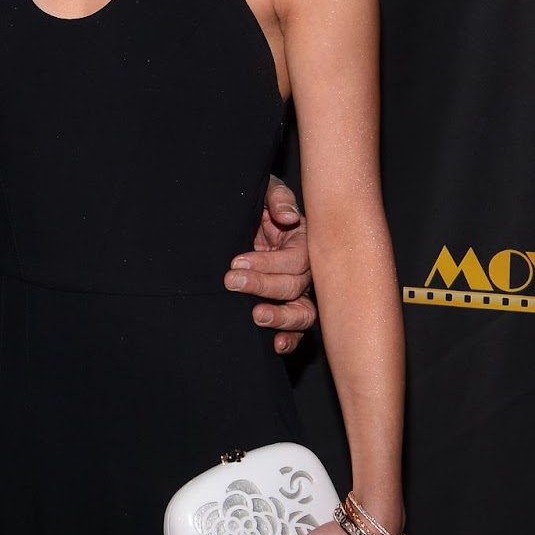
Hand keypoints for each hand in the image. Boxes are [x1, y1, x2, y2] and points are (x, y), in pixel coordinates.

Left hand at [224, 175, 316, 353]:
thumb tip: (287, 216)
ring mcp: (294, 290)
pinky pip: (295, 329)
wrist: (233, 214)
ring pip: (302, 312)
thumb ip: (276, 198)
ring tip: (256, 316)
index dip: (269, 262)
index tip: (236, 261)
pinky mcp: (282, 307)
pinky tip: (276, 345)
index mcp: (302, 240)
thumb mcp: (264, 189)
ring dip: (281, 317)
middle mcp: (303, 268)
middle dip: (264, 285)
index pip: (296, 258)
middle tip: (231, 281)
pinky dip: (289, 339)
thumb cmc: (253, 200)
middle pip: (297, 286)